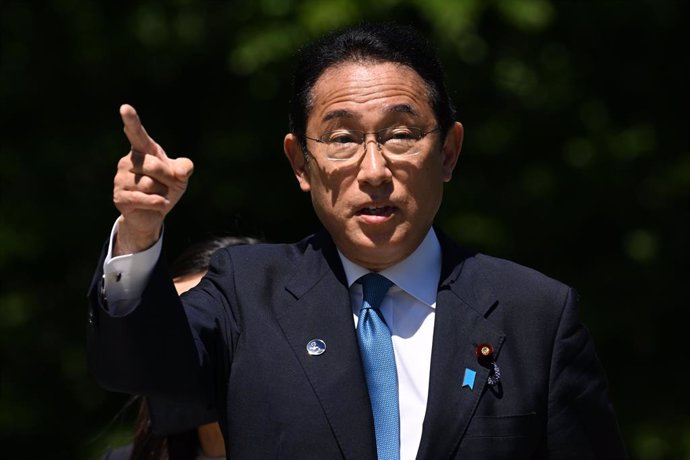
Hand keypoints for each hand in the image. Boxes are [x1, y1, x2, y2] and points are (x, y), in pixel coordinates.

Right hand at [112, 104, 193, 254]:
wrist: (154, 214)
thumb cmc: (166, 188)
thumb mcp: (180, 176)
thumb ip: (184, 168)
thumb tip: (182, 171)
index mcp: (142, 150)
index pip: (137, 133)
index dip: (131, 120)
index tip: (125, 108)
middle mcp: (128, 161)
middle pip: (154, 165)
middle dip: (168, 178)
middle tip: (168, 186)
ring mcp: (120, 178)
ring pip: (150, 184)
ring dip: (162, 192)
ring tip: (158, 195)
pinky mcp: (119, 196)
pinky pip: (143, 198)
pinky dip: (157, 203)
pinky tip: (159, 204)